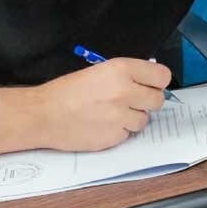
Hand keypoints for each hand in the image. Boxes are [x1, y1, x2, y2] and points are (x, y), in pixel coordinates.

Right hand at [29, 59, 168, 150]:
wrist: (44, 114)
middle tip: (130, 101)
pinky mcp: (115, 137)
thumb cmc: (67, 91)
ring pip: (144, 120)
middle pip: (158, 100)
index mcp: (121, 70)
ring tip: (110, 114)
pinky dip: (119, 131)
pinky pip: (128, 134)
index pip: (162, 76)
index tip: (150, 85)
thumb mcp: (99, 71)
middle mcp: (125, 92)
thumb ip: (126, 75)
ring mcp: (121, 116)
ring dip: (132, 118)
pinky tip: (103, 125)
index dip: (156, 82)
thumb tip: (148, 80)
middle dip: (146, 101)